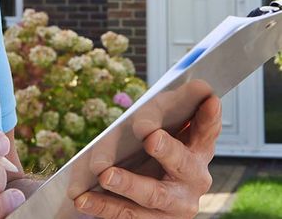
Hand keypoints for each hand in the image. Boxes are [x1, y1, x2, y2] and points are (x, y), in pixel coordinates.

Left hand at [74, 95, 221, 217]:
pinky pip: (126, 214)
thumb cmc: (156, 144)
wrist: (154, 187)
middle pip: (182, 163)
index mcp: (199, 148)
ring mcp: (177, 204)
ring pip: (153, 195)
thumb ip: (164, 109)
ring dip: (128, 184)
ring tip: (105, 174)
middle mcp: (194, 177)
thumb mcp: (163, 124)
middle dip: (167, 149)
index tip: (210, 98)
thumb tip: (188, 85)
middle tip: (152, 137)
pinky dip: (102, 206)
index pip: (207, 129)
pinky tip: (81, 198)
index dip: (209, 116)